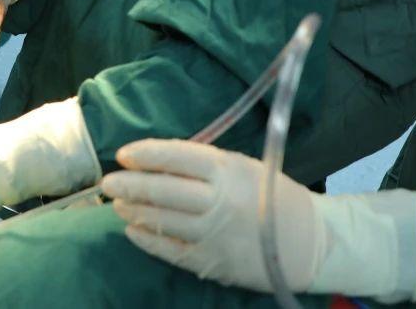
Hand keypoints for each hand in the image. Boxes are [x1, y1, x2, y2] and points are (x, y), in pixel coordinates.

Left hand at [102, 139, 321, 292]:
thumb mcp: (243, 167)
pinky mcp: (210, 261)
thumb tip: (161, 159)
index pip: (176, 156)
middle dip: (130, 184)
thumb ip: (206, 163)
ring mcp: (212, 234)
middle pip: (162, 190)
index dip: (146, 154)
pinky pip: (169, 250)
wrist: (306, 243)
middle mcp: (218, 201)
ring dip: (134, 210)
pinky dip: (146, 239)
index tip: (123, 154)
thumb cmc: (273, 196)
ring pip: (161, 220)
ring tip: (118, 203)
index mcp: (227, 170)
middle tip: (108, 182)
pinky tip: (132, 230)